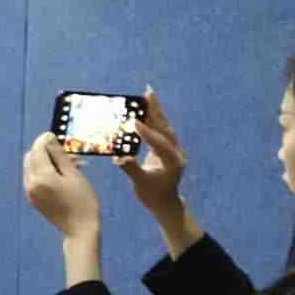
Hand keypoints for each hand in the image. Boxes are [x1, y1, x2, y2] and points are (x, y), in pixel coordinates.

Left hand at [22, 132, 99, 238]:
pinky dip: (45, 172)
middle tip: (69, 154)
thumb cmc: (82, 202)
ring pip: (32, 167)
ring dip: (47, 162)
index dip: (45, 140)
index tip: (56, 136)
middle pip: (31, 157)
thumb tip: (48, 138)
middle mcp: (30, 184)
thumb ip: (59, 155)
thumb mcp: (74, 175)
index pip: (37, 150)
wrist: (79, 230)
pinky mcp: (32, 198)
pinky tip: (63, 176)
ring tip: (71, 165)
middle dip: (47, 151)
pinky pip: (34, 178)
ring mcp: (29, 192)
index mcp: (41, 177)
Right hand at [113, 87, 185, 215]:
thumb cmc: (153, 196)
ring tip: (147, 95)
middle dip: (156, 110)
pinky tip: (143, 110)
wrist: (165, 203)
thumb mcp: (141, 185)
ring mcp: (172, 149)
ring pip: (163, 126)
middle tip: (148, 92)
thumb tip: (120, 158)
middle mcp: (175, 152)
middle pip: (165, 127)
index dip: (146, 132)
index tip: (134, 122)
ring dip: (154, 111)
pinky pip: (159, 130)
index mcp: (172, 161)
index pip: (159, 143)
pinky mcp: (165, 149)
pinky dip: (152, 119)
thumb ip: (132, 170)